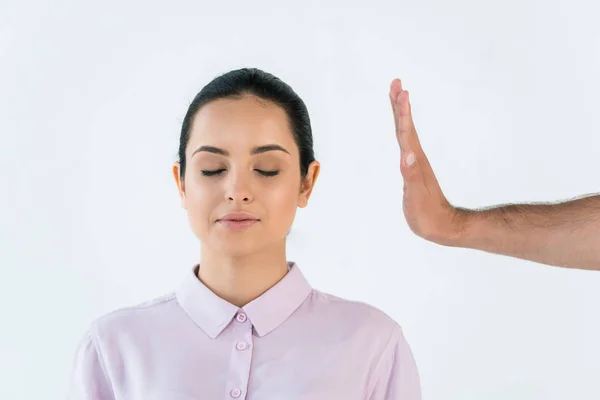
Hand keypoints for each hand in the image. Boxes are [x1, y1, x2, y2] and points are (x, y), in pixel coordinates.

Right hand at [389, 79, 463, 244]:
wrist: (443, 226)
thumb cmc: (428, 214)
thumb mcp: (417, 197)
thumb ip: (411, 175)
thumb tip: (406, 153)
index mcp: (415, 160)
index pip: (406, 132)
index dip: (402, 112)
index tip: (400, 91)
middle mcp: (416, 157)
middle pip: (406, 126)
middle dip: (400, 105)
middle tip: (396, 83)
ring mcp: (415, 163)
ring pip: (406, 133)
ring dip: (401, 114)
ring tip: (397, 98)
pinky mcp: (413, 170)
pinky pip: (405, 144)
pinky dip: (401, 131)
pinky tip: (401, 130)